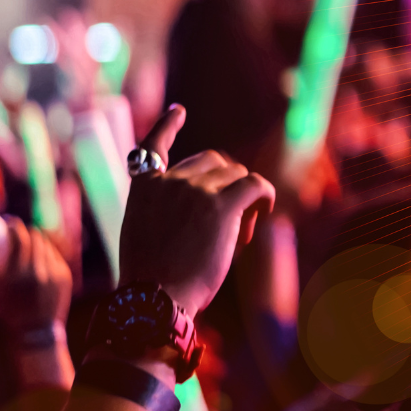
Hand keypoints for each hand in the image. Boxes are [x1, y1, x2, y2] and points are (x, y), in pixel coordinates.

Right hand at [0, 218, 71, 335]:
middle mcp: (38, 272)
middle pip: (36, 237)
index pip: (20, 239)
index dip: (15, 227)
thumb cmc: (8, 309)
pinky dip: (47, 254)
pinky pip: (55, 256)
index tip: (9, 223)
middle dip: (27, 232)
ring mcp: (55, 273)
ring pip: (47, 245)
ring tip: (28, 243)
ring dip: (37, 241)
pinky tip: (39, 256)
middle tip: (18, 232)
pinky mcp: (65, 276)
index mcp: (17, 274)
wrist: (35, 330)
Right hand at [119, 105, 274, 314]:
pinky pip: (256, 185)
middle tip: (230, 224)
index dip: (168, 125)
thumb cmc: (153, 283)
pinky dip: (266, 195)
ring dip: (243, 200)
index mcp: (143, 188)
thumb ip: (168, 211)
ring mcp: (195, 189)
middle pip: (212, 162)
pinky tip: (266, 211)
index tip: (179, 110)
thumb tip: (214, 205)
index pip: (152, 146)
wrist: (155, 300)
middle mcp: (168, 181)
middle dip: (225, 186)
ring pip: (236, 175)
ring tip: (239, 235)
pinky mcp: (222, 205)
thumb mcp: (147, 237)